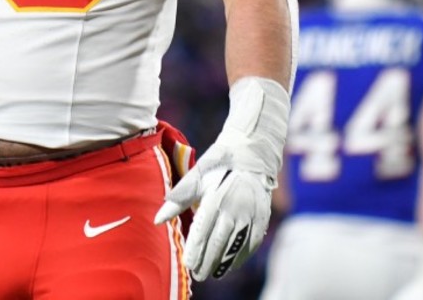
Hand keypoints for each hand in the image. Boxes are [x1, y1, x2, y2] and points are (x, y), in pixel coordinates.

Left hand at [154, 77, 288, 280]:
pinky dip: (242, 255)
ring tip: (212, 273)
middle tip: (197, 274)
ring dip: (225, 261)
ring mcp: (253, 213)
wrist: (254, 149)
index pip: (204, 232)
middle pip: (220, 242)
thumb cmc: (221, 160)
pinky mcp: (264, 216)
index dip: (197, 250)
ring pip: (237, 245)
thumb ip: (179, 197)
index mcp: (218, 197)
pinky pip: (253, 241)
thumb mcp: (198, 173)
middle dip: (208, 260)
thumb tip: (158, 219)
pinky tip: (233, 263)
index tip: (188, 263)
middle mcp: (237, 208)